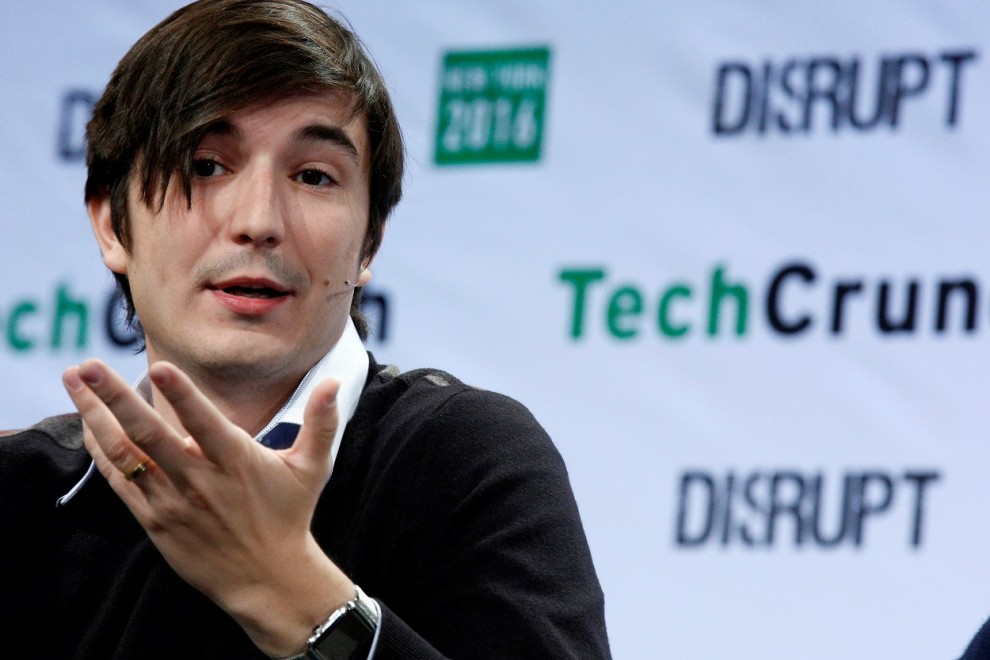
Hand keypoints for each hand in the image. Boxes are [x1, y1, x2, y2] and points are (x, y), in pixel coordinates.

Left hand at [62, 358, 354, 654]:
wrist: (267, 578)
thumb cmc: (290, 515)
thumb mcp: (312, 468)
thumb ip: (321, 422)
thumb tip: (335, 382)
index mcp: (236, 462)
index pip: (205, 423)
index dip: (183, 395)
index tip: (162, 367)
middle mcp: (199, 480)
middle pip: (150, 434)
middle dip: (115, 397)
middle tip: (88, 365)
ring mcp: (172, 501)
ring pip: (125, 454)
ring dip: (95, 415)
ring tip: (74, 380)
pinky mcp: (154, 520)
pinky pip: (120, 480)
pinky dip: (101, 449)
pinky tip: (88, 422)